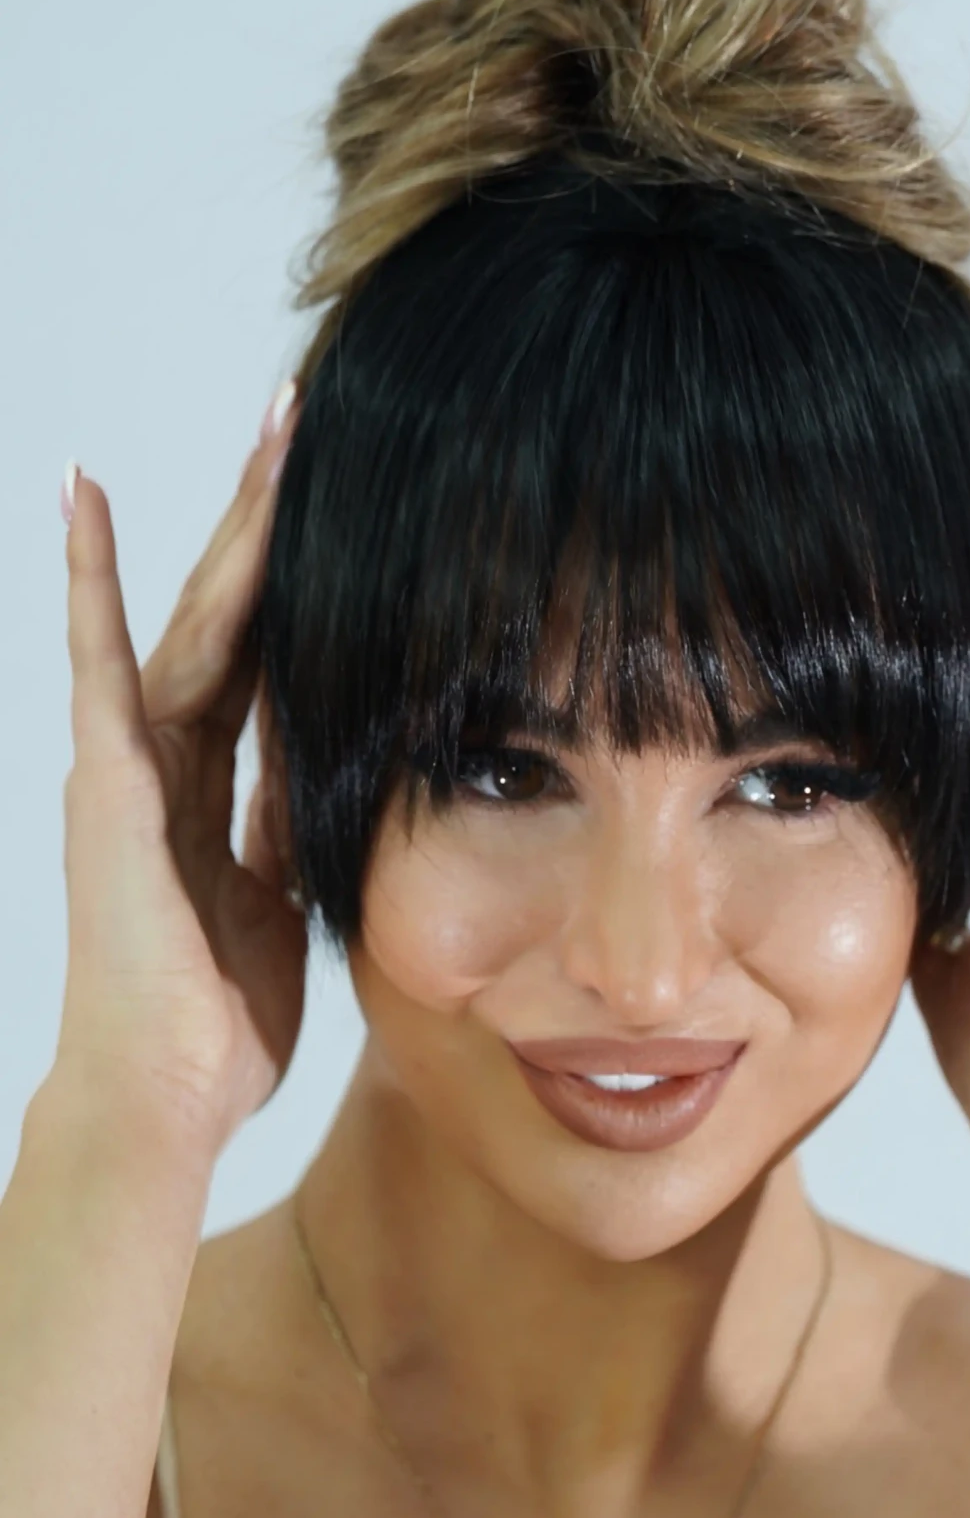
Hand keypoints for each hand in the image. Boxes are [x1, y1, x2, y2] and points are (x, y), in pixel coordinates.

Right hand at [54, 388, 306, 1158]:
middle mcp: (162, 755)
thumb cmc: (215, 1015)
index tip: (340, 500)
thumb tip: (331, 760)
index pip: (263, 652)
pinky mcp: (105, 778)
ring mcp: (127, 760)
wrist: (165, 1097)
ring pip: (187, 613)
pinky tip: (80, 500)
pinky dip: (88, 579)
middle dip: (270, 518)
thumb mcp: (281, 891)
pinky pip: (98, 662)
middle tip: (305, 420)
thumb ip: (290, 816)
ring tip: (265, 431)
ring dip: (226, 522)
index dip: (297, 575)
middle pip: (228, 610)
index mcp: (206, 783)